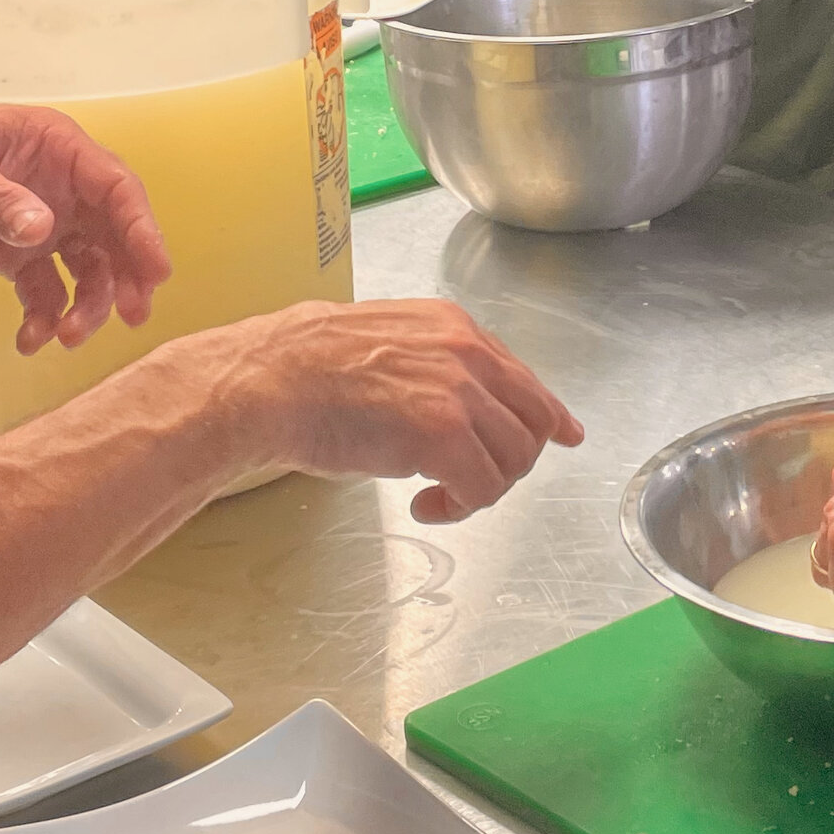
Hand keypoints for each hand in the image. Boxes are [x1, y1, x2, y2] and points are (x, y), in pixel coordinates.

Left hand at [0, 100, 172, 354]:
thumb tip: (42, 231)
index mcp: (55, 147)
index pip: (115, 188)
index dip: (141, 229)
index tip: (156, 272)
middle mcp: (57, 186)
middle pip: (111, 235)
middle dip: (124, 277)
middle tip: (130, 316)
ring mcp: (37, 222)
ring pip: (85, 269)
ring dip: (86, 305)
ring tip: (68, 337)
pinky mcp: (12, 255)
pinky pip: (44, 290)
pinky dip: (44, 316)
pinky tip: (30, 339)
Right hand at [217, 299, 583, 522]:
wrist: (267, 383)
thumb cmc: (303, 370)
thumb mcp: (384, 347)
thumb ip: (431, 368)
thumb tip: (453, 404)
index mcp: (453, 328)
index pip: (523, 376)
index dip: (548, 413)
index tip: (565, 434)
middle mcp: (467, 353)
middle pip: (533, 420)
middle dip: (512, 461)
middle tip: (474, 483)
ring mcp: (458, 392)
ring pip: (515, 458)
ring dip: (483, 487)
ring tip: (440, 494)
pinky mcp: (443, 434)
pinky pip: (482, 487)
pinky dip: (460, 506)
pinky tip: (426, 505)